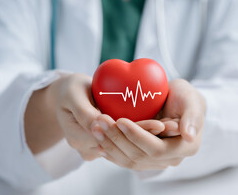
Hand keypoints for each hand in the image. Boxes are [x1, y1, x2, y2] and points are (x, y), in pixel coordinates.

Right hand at [49, 73, 166, 160]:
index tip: (157, 123)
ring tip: (171, 128)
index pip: (112, 138)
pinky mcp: (105, 142)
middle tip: (171, 126)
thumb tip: (100, 124)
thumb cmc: (69, 90)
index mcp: (77, 138)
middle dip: (148, 137)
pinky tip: (161, 126)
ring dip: (149, 138)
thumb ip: (84, 111)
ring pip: (127, 146)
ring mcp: (97, 147)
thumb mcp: (73, 95)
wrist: (66, 95)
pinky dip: (143, 134)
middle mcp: (88, 148)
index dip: (136, 132)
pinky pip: (126, 141)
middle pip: (123, 146)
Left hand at [90, 79, 205, 169]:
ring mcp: (157, 160)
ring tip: (95, 129)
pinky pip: (126, 160)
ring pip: (129, 160)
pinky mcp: (145, 157)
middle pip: (139, 156)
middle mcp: (171, 158)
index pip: (156, 148)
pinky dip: (111, 152)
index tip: (120, 120)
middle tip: (100, 122)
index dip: (136, 136)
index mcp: (185, 147)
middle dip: (117, 139)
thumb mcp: (192, 99)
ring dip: (110, 145)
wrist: (178, 102)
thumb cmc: (186, 97)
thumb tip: (188, 135)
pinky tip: (98, 143)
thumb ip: (192, 116)